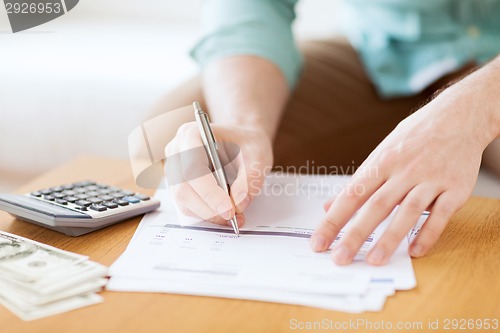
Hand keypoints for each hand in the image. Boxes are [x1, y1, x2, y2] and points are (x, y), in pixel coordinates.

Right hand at [165, 122, 271, 225]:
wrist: (241, 139)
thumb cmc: (246, 142)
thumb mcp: (258, 155)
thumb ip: (251, 178)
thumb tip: (239, 203)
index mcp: (191, 134)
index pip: (193, 169)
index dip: (209, 193)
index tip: (229, 209)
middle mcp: (177, 151)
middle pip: (183, 189)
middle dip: (209, 208)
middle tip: (233, 216)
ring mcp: (174, 168)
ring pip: (183, 201)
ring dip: (208, 214)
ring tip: (234, 216)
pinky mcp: (178, 184)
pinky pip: (187, 205)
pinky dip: (206, 213)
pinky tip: (225, 213)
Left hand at [310, 88, 493, 265]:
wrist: (458, 116)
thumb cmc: (414, 137)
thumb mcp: (381, 152)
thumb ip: (357, 182)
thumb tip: (329, 205)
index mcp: (381, 162)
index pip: (351, 195)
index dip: (333, 220)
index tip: (318, 242)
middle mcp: (403, 170)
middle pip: (375, 206)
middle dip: (355, 235)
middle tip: (339, 258)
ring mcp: (430, 179)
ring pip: (407, 212)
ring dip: (390, 238)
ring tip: (374, 260)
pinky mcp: (455, 188)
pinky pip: (441, 215)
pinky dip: (428, 234)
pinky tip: (415, 252)